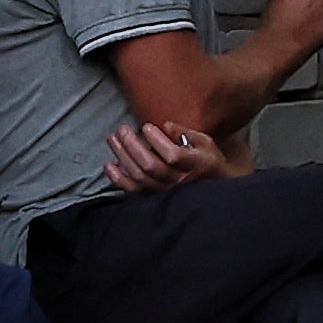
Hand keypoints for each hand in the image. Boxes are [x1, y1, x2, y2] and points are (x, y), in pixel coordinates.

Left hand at [101, 118, 231, 194]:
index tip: (146, 126)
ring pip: (139, 177)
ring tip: (113, 139)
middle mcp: (178, 181)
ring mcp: (165, 192)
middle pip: (150, 166)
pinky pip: (133, 191)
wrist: (213, 190)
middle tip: (122, 129)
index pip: (172, 155)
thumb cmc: (207, 161)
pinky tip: (109, 164)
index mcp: (194, 164)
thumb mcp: (204, 142)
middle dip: (132, 145)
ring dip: (122, 157)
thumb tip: (165, 125)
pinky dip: (118, 178)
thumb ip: (185, 133)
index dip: (156, 141)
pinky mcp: (154, 197)